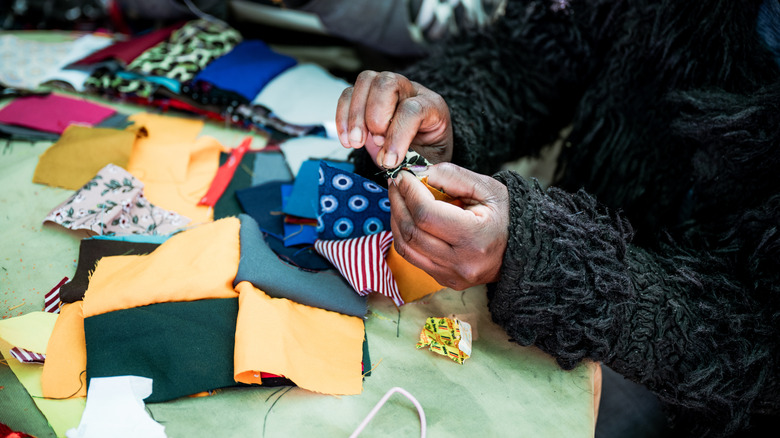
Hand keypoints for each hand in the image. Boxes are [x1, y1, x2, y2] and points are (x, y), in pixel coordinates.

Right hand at [336, 70, 453, 169]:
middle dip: (375, 116)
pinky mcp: (366, 97)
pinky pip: (348, 94)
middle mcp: (409, 90)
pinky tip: (347, 141)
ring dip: (356, 115)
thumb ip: (414, 163)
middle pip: (388, 83)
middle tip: (376, 143)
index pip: (412, 109)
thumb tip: (389, 163)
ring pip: (366, 81)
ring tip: (356, 143)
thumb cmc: (426, 156)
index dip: (398, 135)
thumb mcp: (429, 163)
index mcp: (432, 105)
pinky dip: (342, 117)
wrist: (420, 152)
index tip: (390, 161)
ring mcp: (387, 89)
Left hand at [388, 163, 509, 289]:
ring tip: (399, 199)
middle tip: (395, 183)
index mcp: (476, 238)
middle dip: (398, 203)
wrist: (524, 247)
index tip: (403, 176)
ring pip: (406, 248)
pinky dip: (405, 235)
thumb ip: (451, 176)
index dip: (409, 192)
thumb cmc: (506, 214)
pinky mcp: (446, 280)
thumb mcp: (486, 187)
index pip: (426, 215)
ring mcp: (452, 276)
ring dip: (397, 220)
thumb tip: (416, 174)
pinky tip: (408, 218)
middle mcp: (462, 263)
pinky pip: (413, 258)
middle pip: (412, 232)